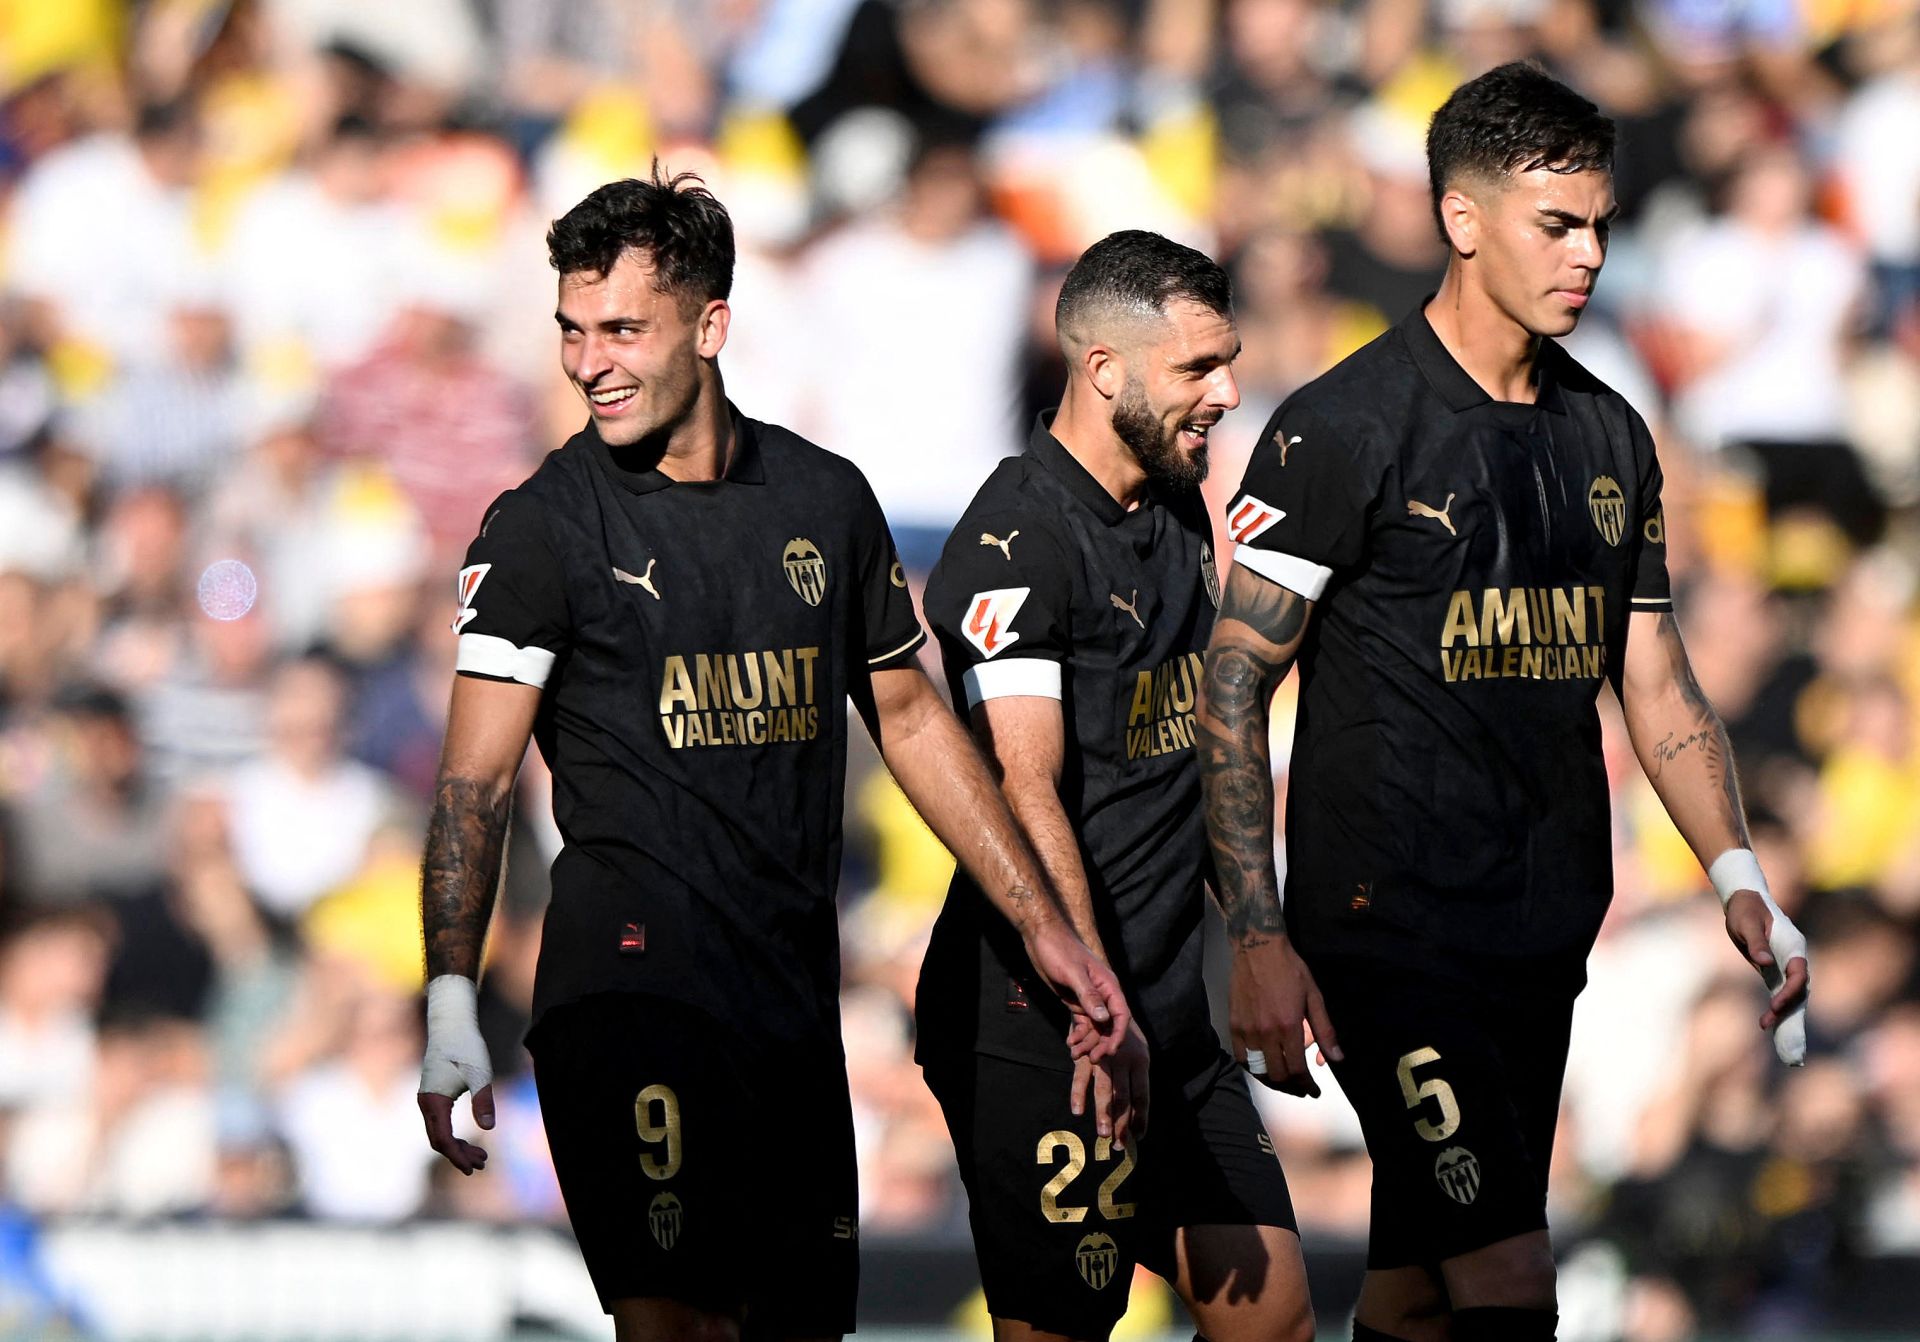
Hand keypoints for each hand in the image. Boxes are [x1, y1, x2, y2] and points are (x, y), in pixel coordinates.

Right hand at [418, 974, 495, 1172]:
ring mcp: (428, 1101)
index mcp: (434, 1102)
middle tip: (482, 1164)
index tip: (472, 1168)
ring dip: (457, 1147)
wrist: (451, 1025)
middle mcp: (426, 1104)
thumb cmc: (466, 1048)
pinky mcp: (433, 1096)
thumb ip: (483, 1100)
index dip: (457, 1156)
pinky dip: (453, 1135)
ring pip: (438, 1133)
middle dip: (459, 1155)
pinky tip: (469, 1139)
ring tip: (482, 1156)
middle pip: (438, 1141)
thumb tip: (488, 1128)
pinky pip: (440, 1124)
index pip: (442, 1139)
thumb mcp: (480, 1074)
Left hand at [1022, 918, 1132, 1061]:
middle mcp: (1102, 995)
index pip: (1121, 1014)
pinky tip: (1071, 1043)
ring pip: (1095, 1026)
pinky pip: (1082, 1022)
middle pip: (1109, 1025)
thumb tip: (1105, 1019)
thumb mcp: (1073, 973)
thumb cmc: (1059, 950)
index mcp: (1108, 986)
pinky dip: (1079, 1034)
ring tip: (1075, 1054)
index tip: (1111, 1051)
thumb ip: (1089, 996)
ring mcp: (1089, 999)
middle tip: (1091, 1059)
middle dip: (1102, 1043)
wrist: (1041, 938)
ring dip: (1088, 1041)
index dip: (1118, 1034)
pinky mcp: (1076, 1001)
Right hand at [1069, 1021, 1150, 1149]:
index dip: (1141, 1117)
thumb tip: (1136, 1109)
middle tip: (1118, 1146)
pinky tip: (1077, 1111)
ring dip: (1103, 1113)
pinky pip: (1081, 1076)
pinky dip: (1078, 1094)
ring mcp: (1104, 1057)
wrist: (1104, 1001)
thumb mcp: (1136, 1050)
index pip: (1142, 1095)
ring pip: (1104, 1090)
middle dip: (1121, 1123)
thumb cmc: (1123, 1032)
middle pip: (1124, 1097)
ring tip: (1103, 1134)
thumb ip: (1135, 1076)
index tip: (1139, 1137)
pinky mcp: (1086, 1053)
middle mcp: (1124, 1060)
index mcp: (1141, 1061)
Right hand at [1229, 935, 1341, 1095]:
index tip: (1314, 1091)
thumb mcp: (1314, 997)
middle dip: (1292, 1087)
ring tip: (1284, 1082)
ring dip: (1273, 1081)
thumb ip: (1325, 1030)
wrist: (1258, 949)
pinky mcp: (1234, 1025)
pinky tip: (1263, 1068)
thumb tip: (1337, 1058)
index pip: (1297, 1070)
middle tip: (1301, 1088)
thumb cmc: (1290, 970)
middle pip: (1277, 1075)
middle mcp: (1266, 1032)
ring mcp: (1247, 1030)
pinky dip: (1253, 1068)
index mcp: (1289, 1026)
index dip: (1307, 1085)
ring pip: (1258, 1070)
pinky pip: (1241, 1057)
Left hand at [1724, 888, 1809, 1064]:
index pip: (1799, 975)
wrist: (1745, 901)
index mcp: (1793, 947)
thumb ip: (1756, 943)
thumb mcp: (1746, 924)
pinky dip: (1779, 1011)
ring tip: (1772, 1036)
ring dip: (1785, 1017)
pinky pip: (1781, 995)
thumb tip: (1764, 963)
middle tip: (1777, 1035)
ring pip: (1793, 997)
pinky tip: (1771, 1026)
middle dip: (1792, 1015)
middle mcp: (1795, 959)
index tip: (1775, 1005)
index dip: (1790, 992)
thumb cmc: (1745, 909)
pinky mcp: (1775, 971)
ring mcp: (1787, 967)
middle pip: (1800, 992)